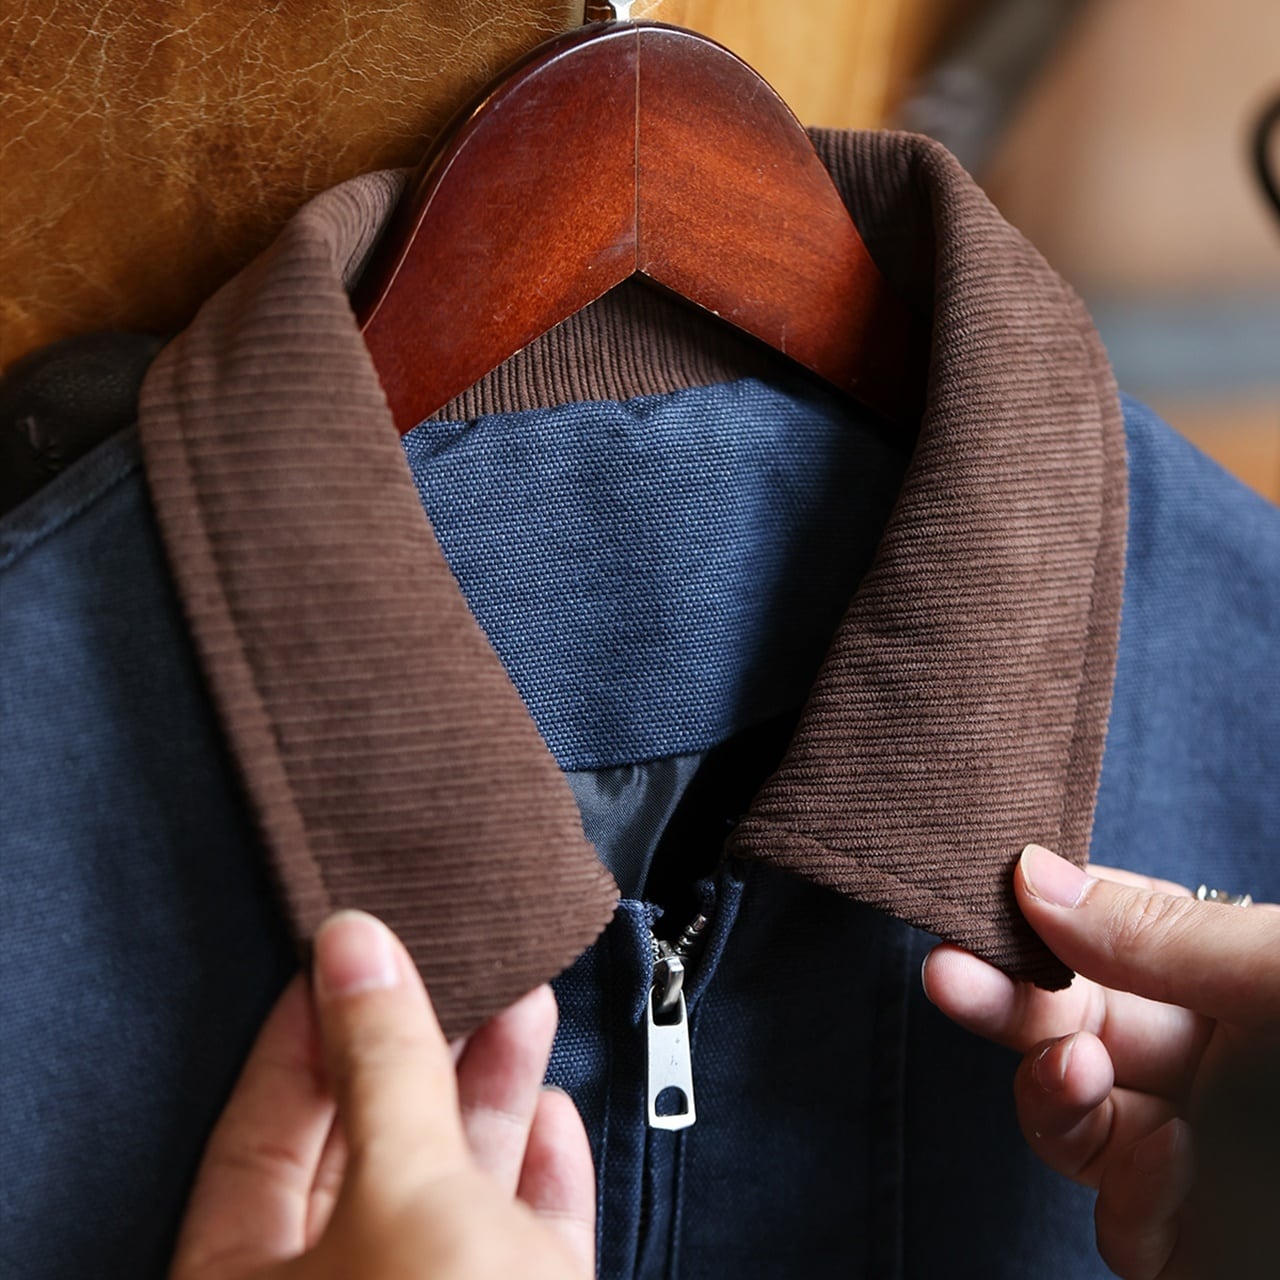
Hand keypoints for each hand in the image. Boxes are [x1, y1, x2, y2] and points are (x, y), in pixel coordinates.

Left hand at [170, 911, 593, 1279]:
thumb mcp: (402, 1193)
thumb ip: (382, 1067)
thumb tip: (356, 947)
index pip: (258, 1132)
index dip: (307, 1029)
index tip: (348, 949)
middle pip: (369, 1145)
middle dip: (424, 1046)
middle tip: (452, 963)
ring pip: (454, 1184)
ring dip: (494, 1089)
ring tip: (523, 999)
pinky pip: (521, 1234)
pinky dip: (542, 1175)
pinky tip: (553, 1115)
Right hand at [922, 843, 1279, 1279]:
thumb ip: (1170, 935)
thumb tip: (1037, 873)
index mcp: (1246, 982)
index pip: (1118, 929)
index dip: (1052, 912)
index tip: (992, 896)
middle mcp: (1216, 1064)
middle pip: (1075, 1017)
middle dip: (1009, 993)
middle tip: (948, 972)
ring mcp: (1203, 1158)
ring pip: (1074, 1112)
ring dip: (1047, 1083)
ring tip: (1067, 1068)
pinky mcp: (1192, 1246)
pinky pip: (1113, 1209)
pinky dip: (1104, 1173)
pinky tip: (1138, 1146)